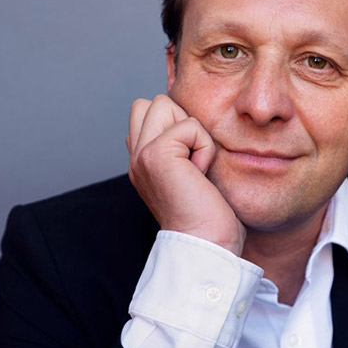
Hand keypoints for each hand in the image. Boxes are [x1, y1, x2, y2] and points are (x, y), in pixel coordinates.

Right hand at [127, 94, 245, 254]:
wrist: (208, 245)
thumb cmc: (211, 216)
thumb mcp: (193, 173)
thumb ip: (184, 148)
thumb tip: (194, 124)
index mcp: (142, 161)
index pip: (147, 111)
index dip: (177, 125)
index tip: (191, 162)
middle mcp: (136, 157)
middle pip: (153, 102)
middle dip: (181, 120)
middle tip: (193, 158)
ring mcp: (142, 155)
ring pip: (164, 104)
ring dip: (191, 131)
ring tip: (196, 165)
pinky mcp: (156, 155)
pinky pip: (189, 125)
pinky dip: (203, 147)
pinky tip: (201, 174)